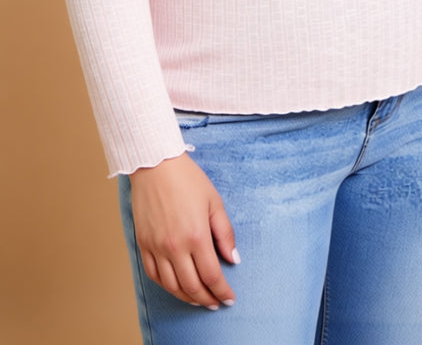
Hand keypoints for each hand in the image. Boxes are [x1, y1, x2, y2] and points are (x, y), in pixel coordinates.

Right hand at [129, 152, 239, 307]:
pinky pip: (153, 275)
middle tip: (215, 303)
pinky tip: (176, 286)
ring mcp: (156, 247)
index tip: (229, 298)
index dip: (222, 291)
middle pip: (192, 286)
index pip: (212, 276)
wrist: (155, 165)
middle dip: (207, 299)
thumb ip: (225, 233)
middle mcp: (175, 246)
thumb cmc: (187, 179)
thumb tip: (233, 259)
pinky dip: (166, 286)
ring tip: (198, 299)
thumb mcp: (214, 202)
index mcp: (196, 236)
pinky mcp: (143, 244)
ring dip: (187, 297)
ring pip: (172, 286)